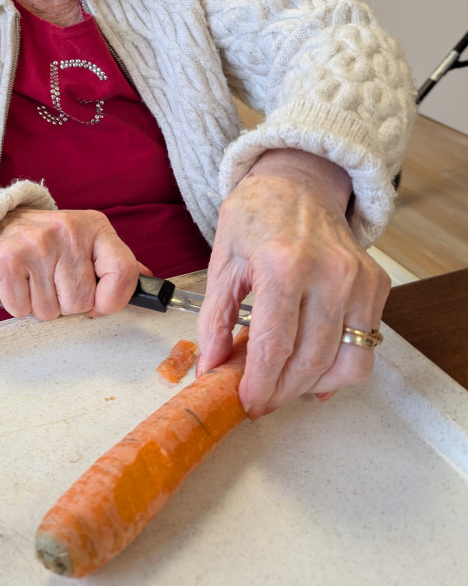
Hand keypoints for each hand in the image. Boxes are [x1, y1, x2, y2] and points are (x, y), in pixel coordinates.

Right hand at [0, 207, 139, 319]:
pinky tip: (19, 282)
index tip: (99, 304)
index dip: (113, 300)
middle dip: (68, 303)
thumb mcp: (86, 240)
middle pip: (81, 302)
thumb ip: (115, 262)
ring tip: (35, 279)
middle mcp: (67, 231)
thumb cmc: (48, 239)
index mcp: (94, 226)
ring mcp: (36, 244)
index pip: (123, 272)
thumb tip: (148, 283)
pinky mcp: (8, 261)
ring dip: (42, 305)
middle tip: (54, 281)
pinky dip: (19, 304)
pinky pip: (23, 309)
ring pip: (51, 311)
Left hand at [197, 149, 389, 417]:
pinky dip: (340, 365)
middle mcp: (328, 273)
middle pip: (311, 361)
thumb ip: (214, 318)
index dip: (260, 384)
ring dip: (313, 385)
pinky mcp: (375, 284)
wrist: (299, 181)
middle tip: (262, 400)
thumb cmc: (257, 215)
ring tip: (285, 384)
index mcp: (283, 265)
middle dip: (283, 392)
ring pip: (346, 362)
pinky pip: (365, 344)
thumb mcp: (222, 260)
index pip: (275, 346)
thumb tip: (210, 367)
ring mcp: (358, 280)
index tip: (248, 403)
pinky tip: (312, 364)